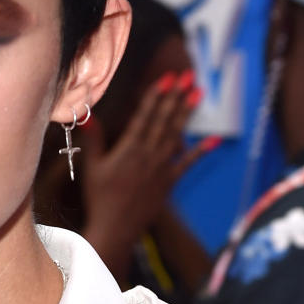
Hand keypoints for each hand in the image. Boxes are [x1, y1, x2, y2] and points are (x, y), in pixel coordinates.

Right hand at [81, 71, 217, 277]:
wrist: (115, 227)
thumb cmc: (99, 198)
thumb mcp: (92, 167)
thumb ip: (94, 140)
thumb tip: (88, 117)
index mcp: (128, 148)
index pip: (144, 116)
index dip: (156, 95)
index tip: (167, 78)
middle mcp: (147, 154)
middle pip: (164, 119)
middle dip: (176, 96)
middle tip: (188, 76)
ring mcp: (161, 167)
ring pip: (176, 134)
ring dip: (187, 113)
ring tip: (198, 93)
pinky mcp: (169, 182)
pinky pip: (187, 163)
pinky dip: (201, 151)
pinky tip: (214, 139)